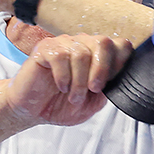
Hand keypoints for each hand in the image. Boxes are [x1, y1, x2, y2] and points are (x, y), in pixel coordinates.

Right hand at [6, 34, 132, 126]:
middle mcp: (82, 44)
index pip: (119, 45)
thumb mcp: (91, 104)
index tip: (111, 82)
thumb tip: (118, 80)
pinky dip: (64, 76)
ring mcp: (63, 44)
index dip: (120, 61)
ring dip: (80, 81)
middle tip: (94, 89)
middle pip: (103, 42)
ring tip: (73, 96)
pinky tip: (61, 86)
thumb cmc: (60, 105)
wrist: (32, 111)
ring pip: (82, 53)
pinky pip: (61, 56)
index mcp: (97, 55)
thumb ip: (106, 91)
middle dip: (101, 70)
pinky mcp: (45, 48)